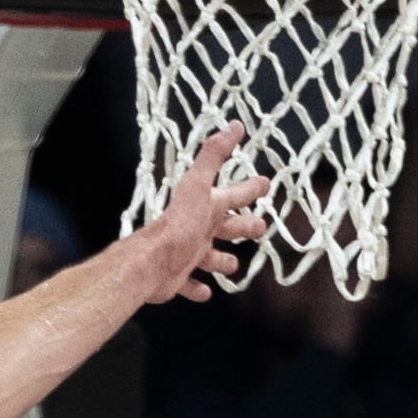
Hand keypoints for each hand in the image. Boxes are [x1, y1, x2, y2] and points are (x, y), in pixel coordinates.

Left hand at [121, 127, 272, 303]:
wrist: (152, 262)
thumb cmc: (179, 225)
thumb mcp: (199, 185)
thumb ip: (214, 155)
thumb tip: (234, 125)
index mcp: (206, 207)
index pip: (234, 195)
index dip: (250, 189)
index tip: (266, 183)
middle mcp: (197, 229)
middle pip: (227, 227)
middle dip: (244, 226)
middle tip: (261, 227)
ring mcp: (187, 254)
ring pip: (210, 257)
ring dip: (222, 261)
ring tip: (232, 265)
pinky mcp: (177, 277)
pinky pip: (190, 283)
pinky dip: (197, 288)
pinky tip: (206, 292)